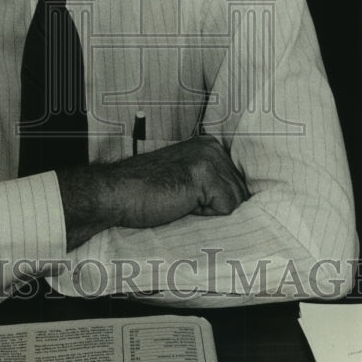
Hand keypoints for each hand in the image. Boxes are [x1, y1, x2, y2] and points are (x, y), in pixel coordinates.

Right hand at [106, 136, 249, 227]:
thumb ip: (212, 182)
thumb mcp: (186, 181)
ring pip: (236, 202)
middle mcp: (212, 147)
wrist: (118, 193)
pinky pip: (226, 208)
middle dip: (216, 207)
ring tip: (180, 202)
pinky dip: (204, 215)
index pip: (238, 183)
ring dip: (209, 212)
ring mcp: (209, 158)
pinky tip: (180, 204)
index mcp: (209, 146)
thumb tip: (244, 203)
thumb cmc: (147, 194)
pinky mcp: (204, 174)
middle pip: (240, 193)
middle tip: (182, 202)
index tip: (193, 200)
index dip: (218, 201)